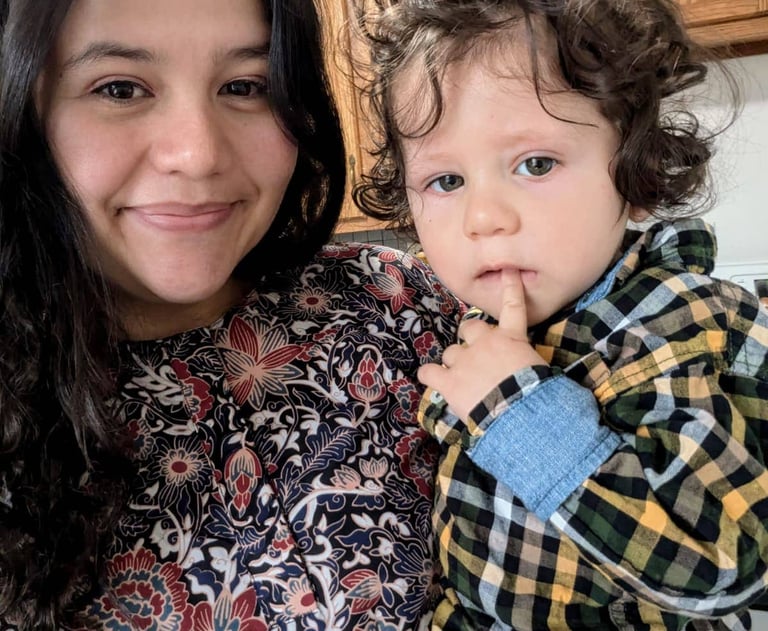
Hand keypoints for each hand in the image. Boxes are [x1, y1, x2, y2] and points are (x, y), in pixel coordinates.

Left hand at [418, 270, 547, 420]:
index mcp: (511, 339)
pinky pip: (429, 371)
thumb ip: (528, 360)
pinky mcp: (448, 380)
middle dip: (470, 338)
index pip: (513, 306)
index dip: (511, 287)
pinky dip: (430, 376)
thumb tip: (531, 367)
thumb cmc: (537, 393)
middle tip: (475, 355)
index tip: (509, 271)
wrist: (519, 414)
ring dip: (454, 363)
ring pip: (450, 352)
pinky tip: (434, 381)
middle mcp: (485, 343)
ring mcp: (464, 360)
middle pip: (470, 327)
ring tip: (463, 380)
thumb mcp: (539, 369)